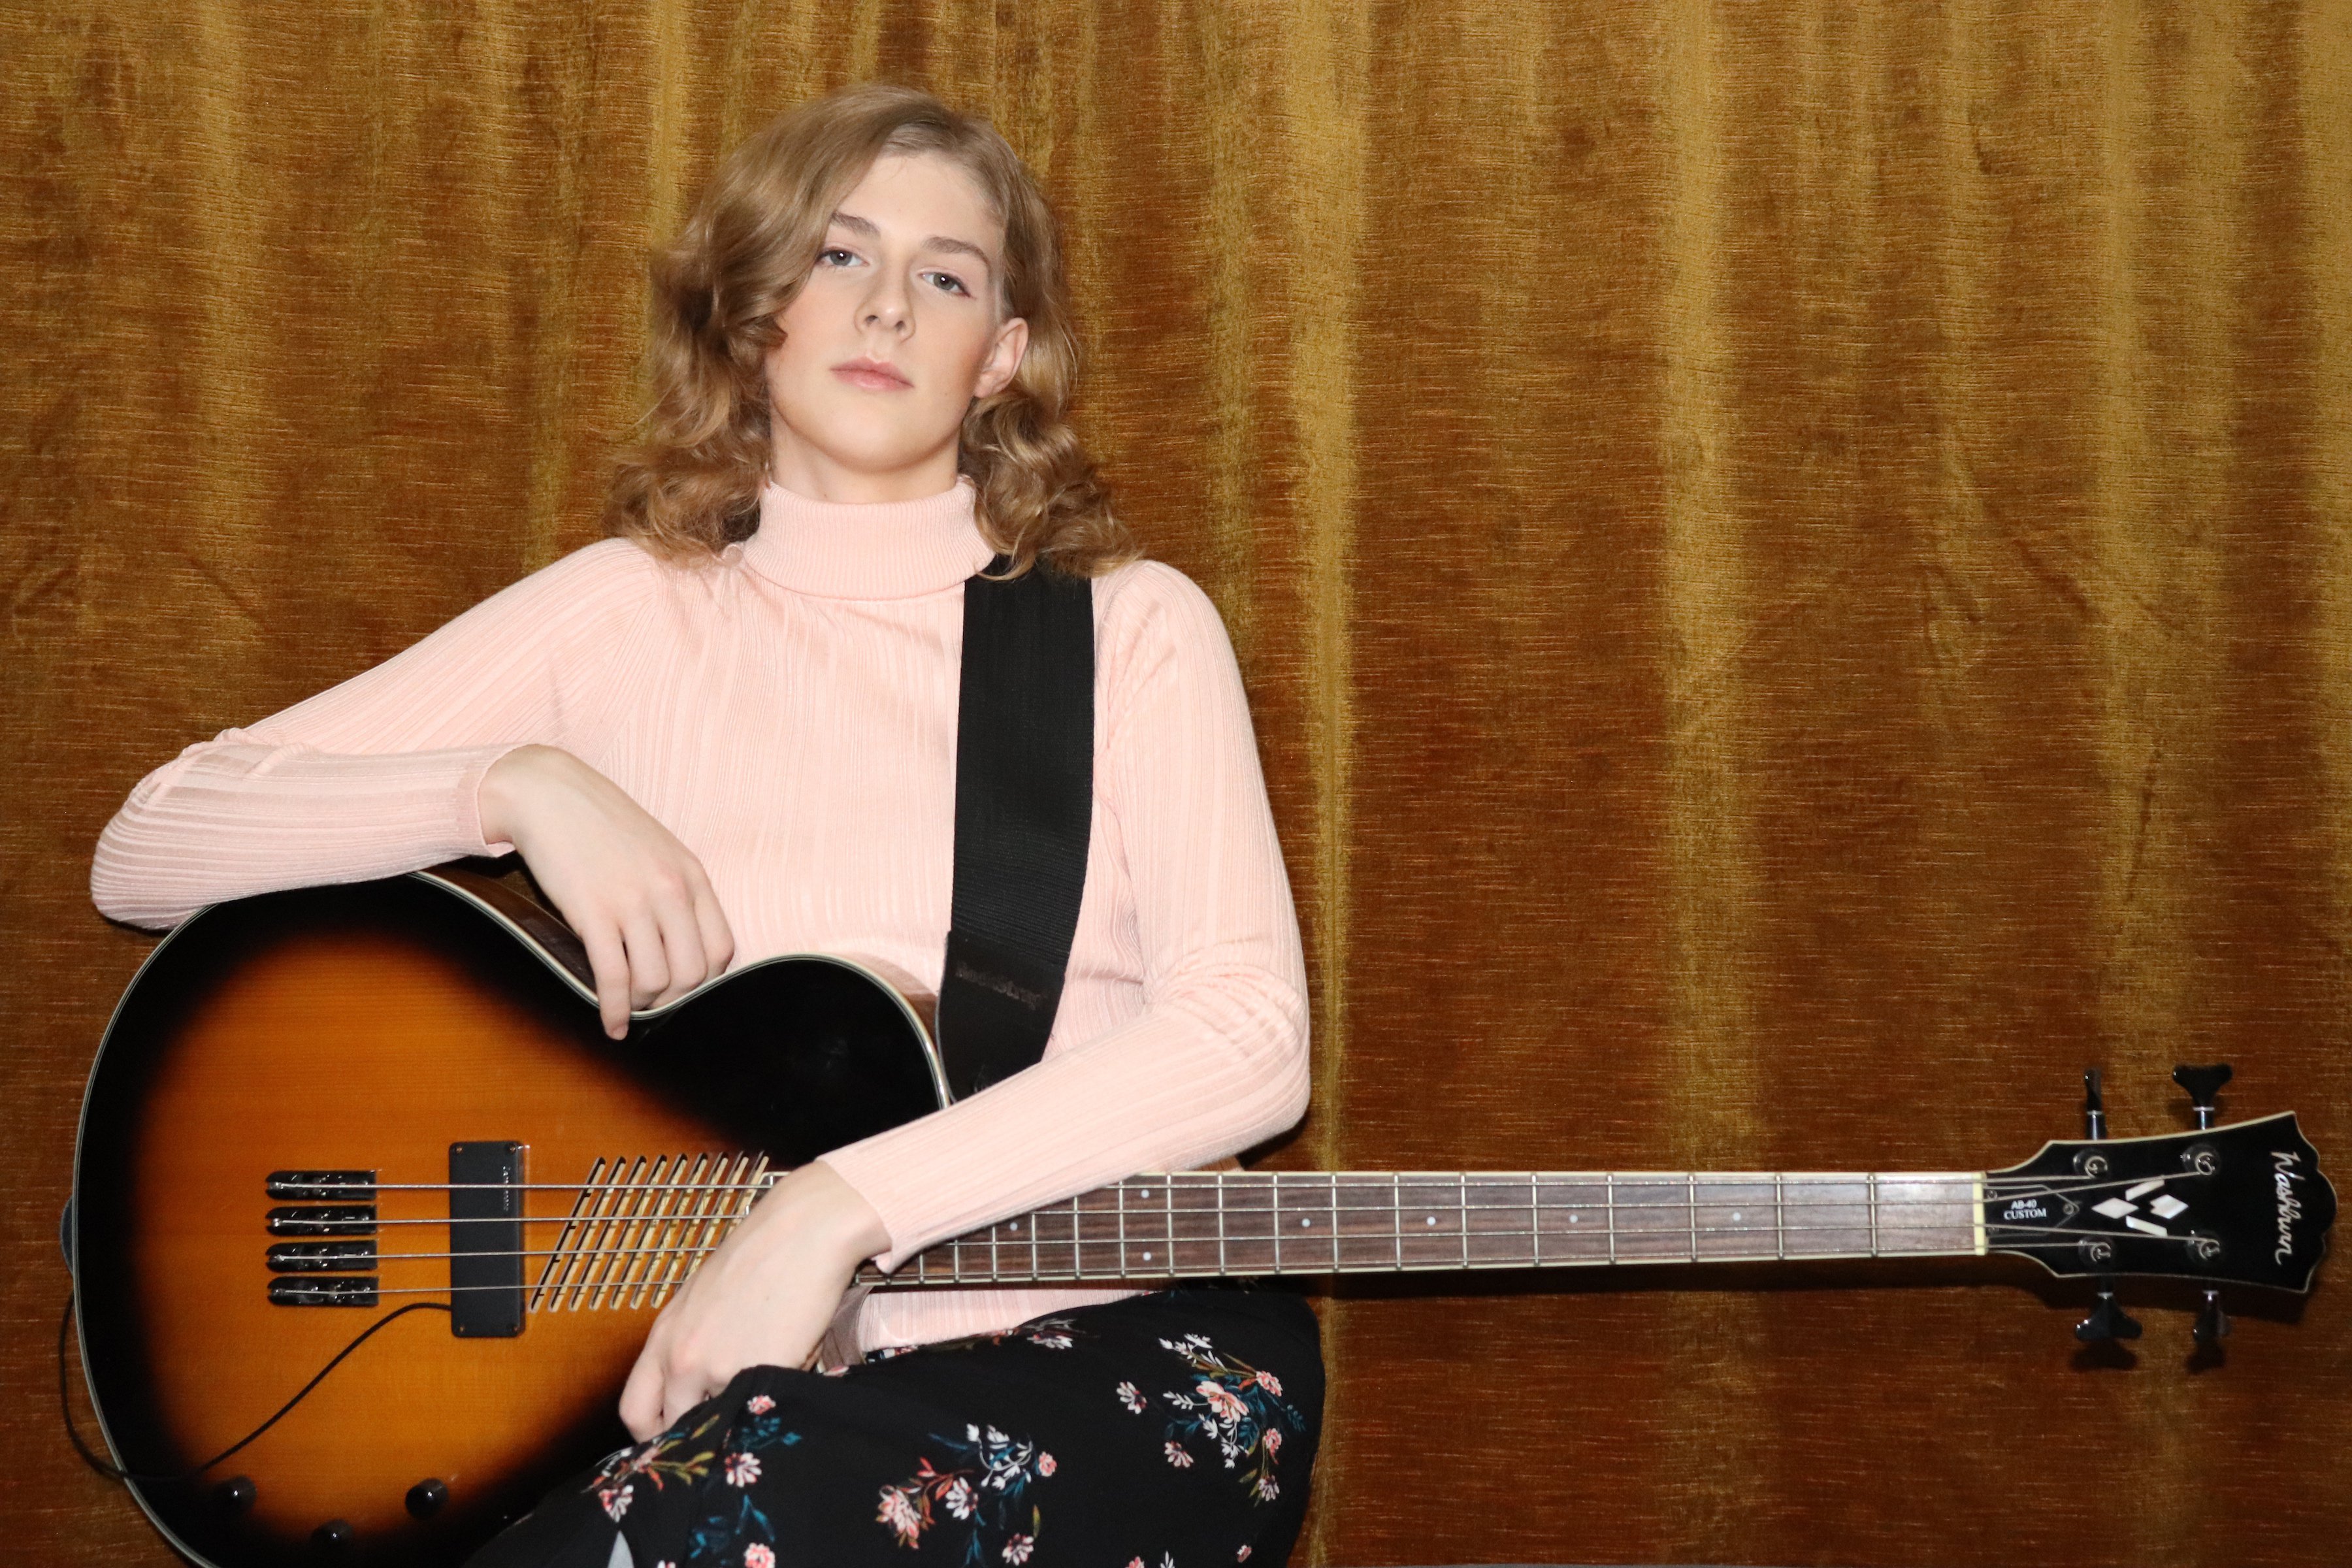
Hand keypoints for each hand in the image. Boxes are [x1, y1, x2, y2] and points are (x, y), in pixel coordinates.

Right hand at [478, 745, 735, 1038]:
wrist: (548, 793)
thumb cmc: (600, 825)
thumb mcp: (657, 850)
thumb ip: (676, 891)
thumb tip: (679, 945)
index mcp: (691, 875)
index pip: (720, 949)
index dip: (705, 980)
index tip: (684, 989)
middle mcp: (670, 890)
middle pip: (692, 973)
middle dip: (673, 999)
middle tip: (653, 1005)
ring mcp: (633, 902)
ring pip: (655, 981)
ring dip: (643, 1005)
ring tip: (630, 1008)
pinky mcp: (594, 913)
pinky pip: (614, 978)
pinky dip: (614, 1011)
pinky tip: (611, 1025)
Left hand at [619, 1161, 889, 1439]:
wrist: (804, 1230)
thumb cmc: (761, 1255)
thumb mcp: (704, 1299)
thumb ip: (692, 1344)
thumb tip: (700, 1386)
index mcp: (663, 1336)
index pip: (634, 1408)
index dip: (652, 1433)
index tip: (674, 1436)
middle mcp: (679, 1358)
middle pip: (666, 1428)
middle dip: (689, 1440)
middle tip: (714, 1436)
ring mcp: (715, 1369)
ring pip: (713, 1423)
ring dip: (733, 1420)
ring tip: (757, 1394)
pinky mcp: (755, 1372)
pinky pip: (754, 1409)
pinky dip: (767, 1404)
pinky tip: (785, 1375)